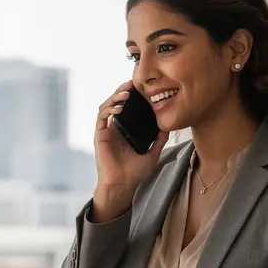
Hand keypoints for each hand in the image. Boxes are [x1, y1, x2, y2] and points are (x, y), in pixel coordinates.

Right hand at [93, 82, 168, 201]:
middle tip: (132, 82)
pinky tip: (120, 108)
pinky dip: (109, 109)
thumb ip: (159, 140)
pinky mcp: (100, 136)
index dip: (131, 95)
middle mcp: (114, 129)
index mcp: (124, 130)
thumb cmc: (134, 173)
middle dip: (122, 90)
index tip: (140, 87)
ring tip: (126, 93)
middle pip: (115, 103)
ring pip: (106, 106)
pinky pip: (101, 117)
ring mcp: (106, 131)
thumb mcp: (152, 153)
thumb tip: (168, 126)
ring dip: (115, 97)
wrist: (123, 185)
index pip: (126, 107)